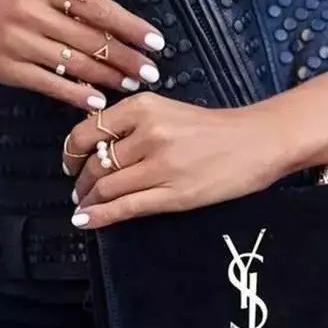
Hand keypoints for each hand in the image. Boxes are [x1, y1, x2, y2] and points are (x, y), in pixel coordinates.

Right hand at [0, 0, 164, 110]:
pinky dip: (77, 94)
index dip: (131, 27)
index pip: (100, 8)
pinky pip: (51, 84)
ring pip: (74, 63)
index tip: (156, 43)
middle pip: (91, 39)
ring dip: (108, 77)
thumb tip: (126, 31)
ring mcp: (20, 41)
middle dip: (126, 58)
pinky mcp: (10, 68)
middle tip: (151, 71)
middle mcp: (34, 11)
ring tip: (131, 85)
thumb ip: (79, 5)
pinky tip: (98, 102)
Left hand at [65, 93, 287, 227]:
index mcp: (143, 107)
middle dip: (81, 182)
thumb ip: (132, 125)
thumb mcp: (167, 111)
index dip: (71, 153)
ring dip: (89, 201)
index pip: (87, 132)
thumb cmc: (213, 128)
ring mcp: (160, 166)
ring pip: (107, 187)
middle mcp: (148, 134)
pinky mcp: (174, 195)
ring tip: (85, 206)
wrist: (257, 141)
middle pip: (95, 164)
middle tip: (79, 192)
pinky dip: (100, 216)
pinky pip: (126, 207)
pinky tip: (86, 221)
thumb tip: (94, 149)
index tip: (70, 164)